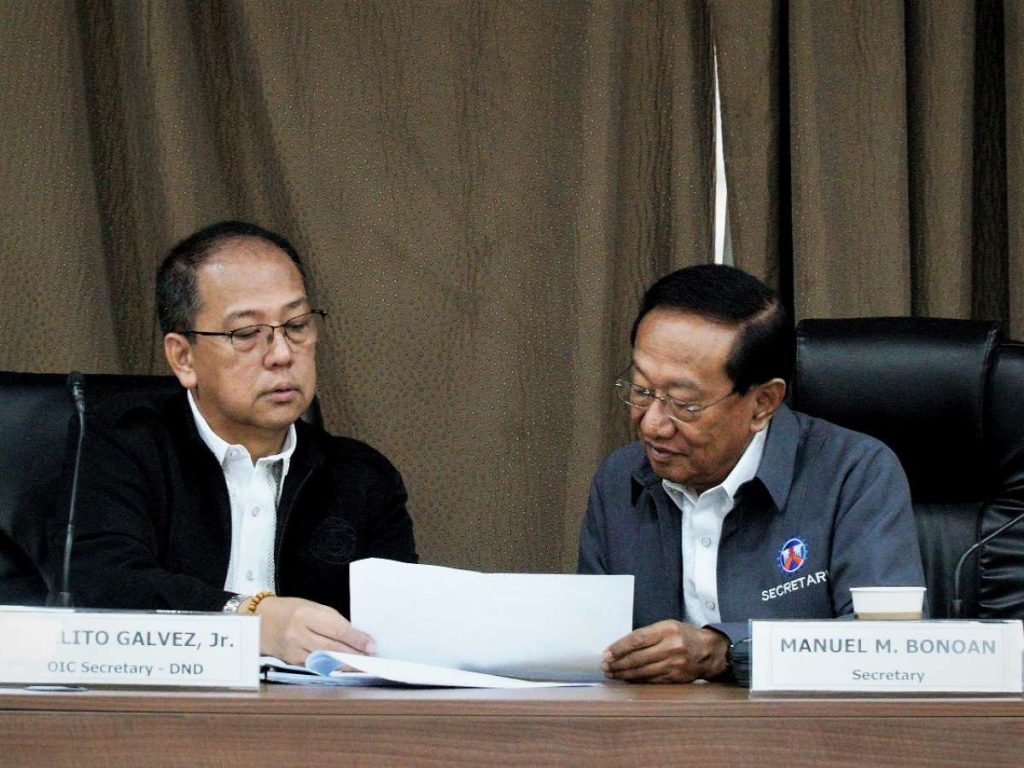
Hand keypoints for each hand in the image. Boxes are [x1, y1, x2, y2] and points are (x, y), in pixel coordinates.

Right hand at [249, 595, 374, 665]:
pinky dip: (330, 667)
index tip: (372, 646)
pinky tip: (342, 668)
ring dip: (345, 665)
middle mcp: (298, 632)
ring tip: (361, 666)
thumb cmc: (289, 610)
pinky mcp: (290, 661)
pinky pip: (314, 665)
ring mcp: (293, 648)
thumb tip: (355, 637)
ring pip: (324, 660)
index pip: (337, 628)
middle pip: (331, 647)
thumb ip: (330, 621)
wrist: (259, 619)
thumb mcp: (311, 607)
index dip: (356, 639)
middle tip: (371, 659)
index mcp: (306, 613)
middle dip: (354, 655)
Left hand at [602, 620, 728, 682]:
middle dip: (617, 663)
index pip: (637, 639)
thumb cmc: (683, 636)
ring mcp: (674, 664)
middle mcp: (671, 647)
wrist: (708, 651)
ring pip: (642, 671)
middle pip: (637, 658)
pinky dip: (636, 680)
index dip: (619, 648)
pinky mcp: (675, 678)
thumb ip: (647, 635)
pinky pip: (651, 680)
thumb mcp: (667, 626)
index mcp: (667, 630)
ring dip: (623, 674)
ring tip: (611, 673)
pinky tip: (626, 679)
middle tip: (604, 666)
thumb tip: (620, 647)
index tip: (606, 653)